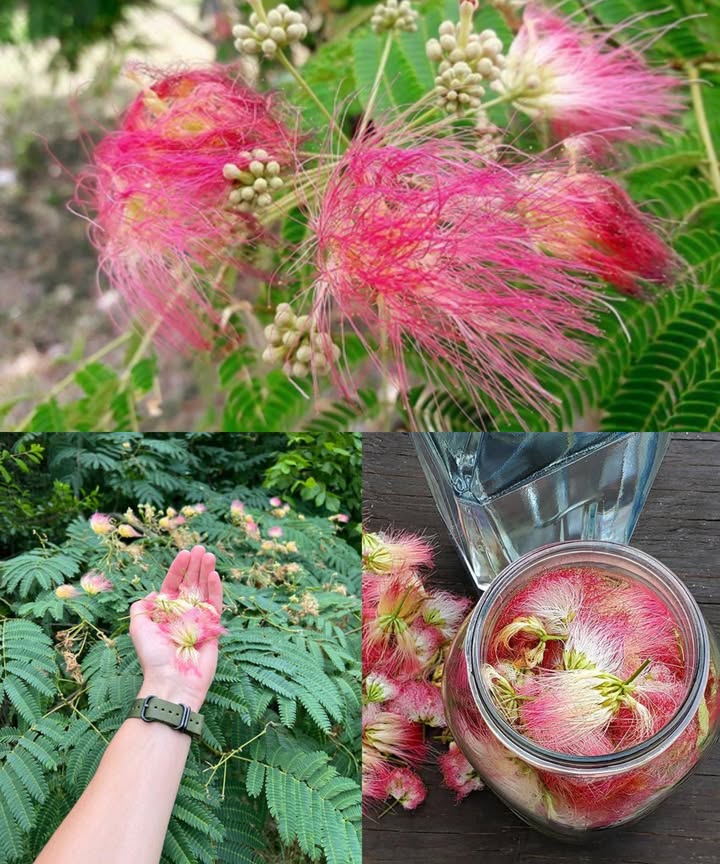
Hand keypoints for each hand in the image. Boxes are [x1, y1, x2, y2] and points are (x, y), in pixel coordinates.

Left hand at [130, 545, 222, 710]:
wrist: (172, 681)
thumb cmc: (153, 657)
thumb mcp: (138, 628)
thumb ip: (141, 608)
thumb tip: (152, 593)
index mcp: (167, 612)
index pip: (174, 584)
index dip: (178, 569)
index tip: (183, 553)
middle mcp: (184, 613)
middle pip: (191, 583)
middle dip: (195, 565)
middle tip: (200, 548)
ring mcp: (199, 619)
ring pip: (205, 590)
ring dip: (207, 572)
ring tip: (208, 555)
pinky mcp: (213, 628)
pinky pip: (216, 605)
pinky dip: (216, 589)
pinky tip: (215, 575)